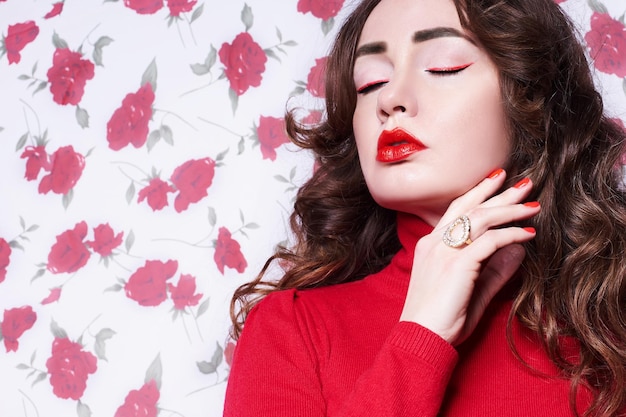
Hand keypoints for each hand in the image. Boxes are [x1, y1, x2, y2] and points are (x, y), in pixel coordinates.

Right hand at [399, 169, 539, 345]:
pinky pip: (490, 241)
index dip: (478, 193)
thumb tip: (517, 249)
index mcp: (431, 245)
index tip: (497, 181)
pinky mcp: (457, 264)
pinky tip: (528, 233)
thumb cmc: (442, 318)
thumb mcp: (472, 289)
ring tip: (532, 205)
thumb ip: (494, 269)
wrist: (422, 337)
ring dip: (509, 210)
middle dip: (498, 193)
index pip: (456, 210)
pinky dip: (512, 234)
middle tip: (523, 183)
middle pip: (470, 207)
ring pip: (481, 219)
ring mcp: (444, 252)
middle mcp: (434, 243)